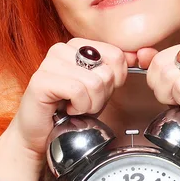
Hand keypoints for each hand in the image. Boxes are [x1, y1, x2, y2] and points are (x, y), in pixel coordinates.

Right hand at [5, 38, 134, 161]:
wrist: (42, 134)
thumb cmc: (71, 110)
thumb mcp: (101, 88)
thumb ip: (116, 70)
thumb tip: (138, 55)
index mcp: (78, 46)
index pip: (116, 56)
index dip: (115, 82)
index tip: (97, 92)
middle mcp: (62, 49)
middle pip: (107, 71)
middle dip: (101, 96)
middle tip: (83, 102)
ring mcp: (49, 62)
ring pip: (95, 82)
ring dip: (90, 104)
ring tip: (75, 107)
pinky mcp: (41, 79)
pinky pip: (78, 91)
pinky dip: (79, 107)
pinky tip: (67, 109)